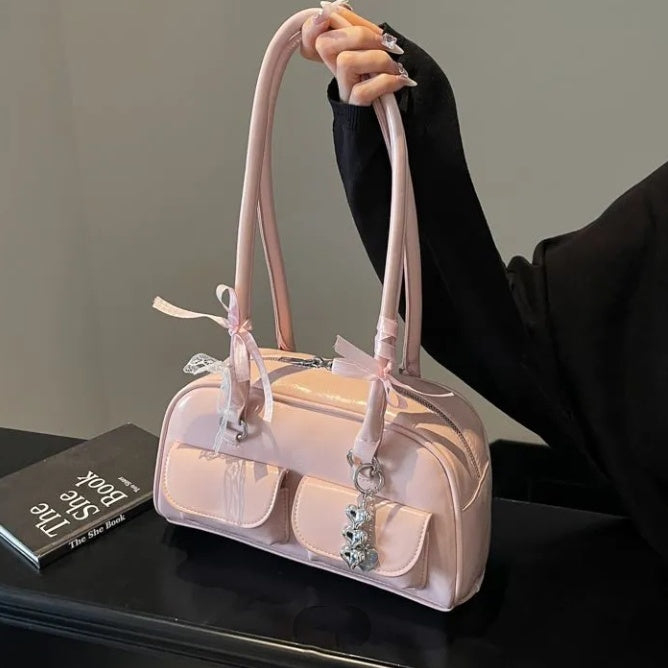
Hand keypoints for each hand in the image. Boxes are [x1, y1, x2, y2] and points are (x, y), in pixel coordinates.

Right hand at [301, 3, 416, 106]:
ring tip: (394, 66)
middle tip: (382, 43)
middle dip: (358, 34)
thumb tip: (338, 9)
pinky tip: (398, 81)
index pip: (311, 36)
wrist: (402, 122)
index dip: (312, 26)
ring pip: (345, 62)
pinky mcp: (356, 110)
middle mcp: (338, 73)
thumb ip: (357, 30)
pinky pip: (362, 92)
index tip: (327, 17)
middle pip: (325, 44)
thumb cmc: (392, 84)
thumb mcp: (375, 51)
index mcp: (340, 55)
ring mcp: (345, 91)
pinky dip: (386, 82)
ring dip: (377, 58)